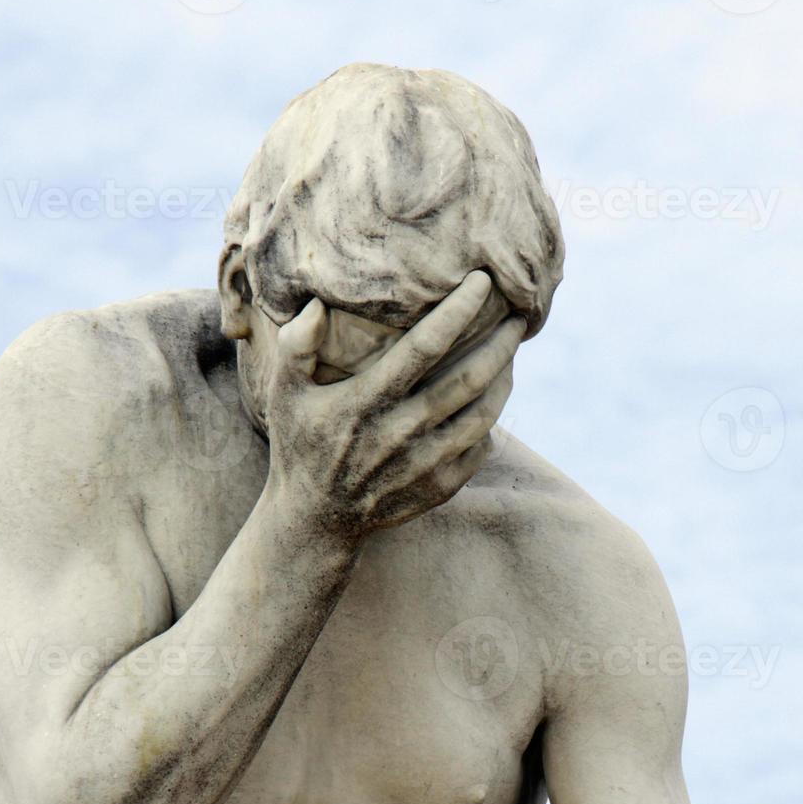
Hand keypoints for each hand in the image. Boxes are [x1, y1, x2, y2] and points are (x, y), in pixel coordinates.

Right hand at [263, 270, 524, 537]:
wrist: (315, 521)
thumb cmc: (300, 444)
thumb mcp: (284, 393)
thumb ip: (296, 346)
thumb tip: (318, 305)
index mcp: (366, 402)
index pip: (423, 348)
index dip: (457, 312)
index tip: (483, 282)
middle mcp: (400, 433)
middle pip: (467, 379)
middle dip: (499, 344)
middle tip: (518, 315)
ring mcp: (424, 464)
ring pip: (483, 414)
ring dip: (504, 378)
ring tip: (511, 351)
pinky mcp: (439, 487)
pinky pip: (481, 447)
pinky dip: (492, 419)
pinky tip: (493, 396)